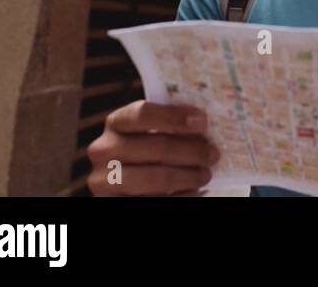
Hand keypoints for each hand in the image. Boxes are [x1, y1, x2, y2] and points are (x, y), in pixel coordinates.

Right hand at [87, 100, 219, 195]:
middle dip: (192, 151)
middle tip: (213, 154)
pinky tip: (194, 191)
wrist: (119, 180)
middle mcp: (104, 149)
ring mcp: (105, 180)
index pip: (143, 114)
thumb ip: (168, 124)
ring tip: (205, 174)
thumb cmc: (144, 149)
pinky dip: (182, 195)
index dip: (174, 117)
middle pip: (158, 147)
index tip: (202, 121)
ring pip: (158, 178)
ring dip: (189, 176)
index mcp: (116, 122)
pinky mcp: (113, 202)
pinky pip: (156, 200)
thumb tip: (203, 123)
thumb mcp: (148, 132)